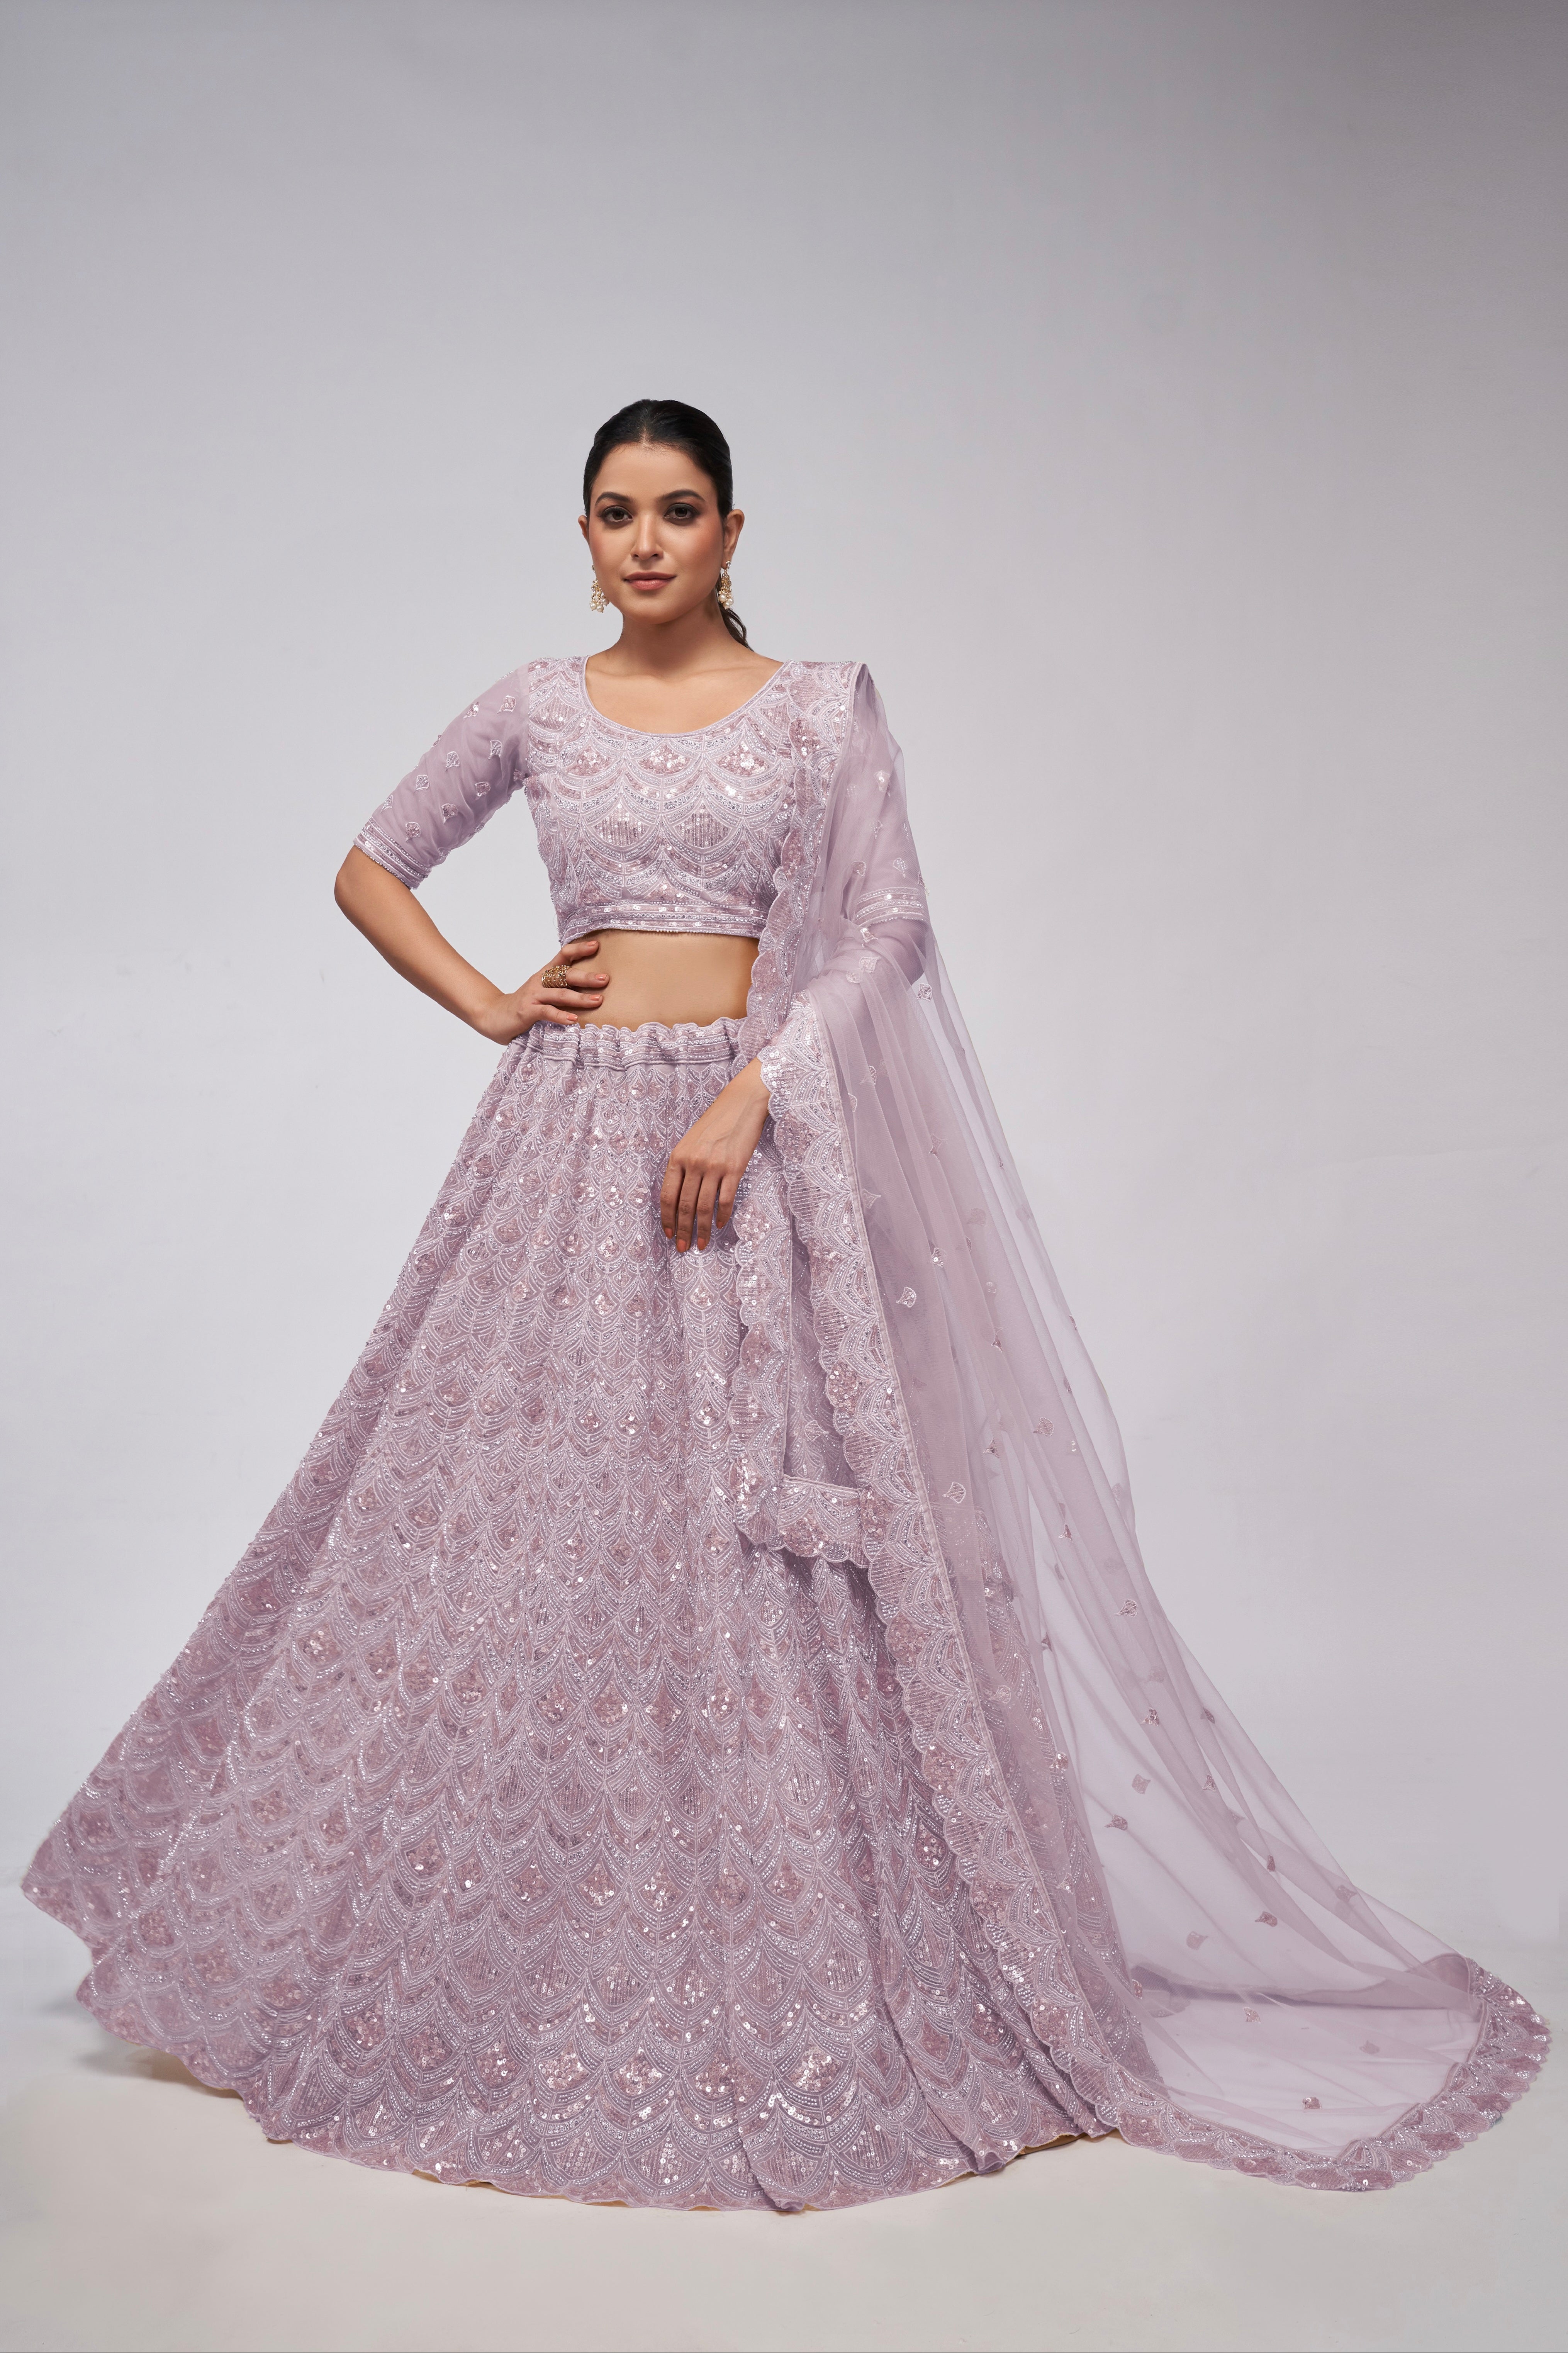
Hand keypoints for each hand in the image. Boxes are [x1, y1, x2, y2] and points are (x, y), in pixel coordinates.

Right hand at [470, 938, 607, 1042]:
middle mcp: (540, 981)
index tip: (596, 945)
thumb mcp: (544, 993)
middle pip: (565, 975)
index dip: (579, 949)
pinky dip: (560, 1016)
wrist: (494, 1015)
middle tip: (605, 979)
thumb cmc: (525, 1005)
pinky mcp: (527, 1011)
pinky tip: (573, 1020)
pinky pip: (546, 1012)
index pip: (563, 956)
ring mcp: (533, 995)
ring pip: (559, 994)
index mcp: (545, 974)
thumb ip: (563, 989)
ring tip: (597, 1001)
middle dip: (586, 977)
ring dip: (580, 997)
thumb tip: (593, 991)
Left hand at [660, 1060, 770, 1250]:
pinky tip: (720, 1225)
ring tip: (701, 1244)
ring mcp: (714, 1166)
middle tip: (682, 1247)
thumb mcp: (691, 1142)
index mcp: (678, 1156)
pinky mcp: (734, 1168)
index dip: (667, 1218)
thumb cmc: (715, 1123)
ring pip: (703, 1207)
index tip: (668, 1234)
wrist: (741, 1105)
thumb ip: (683, 1167)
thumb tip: (680, 1198)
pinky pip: (725, 1199)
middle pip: (684, 1205)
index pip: (667, 1195)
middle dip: (682, 1230)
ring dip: (701, 1229)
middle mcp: (693, 1162)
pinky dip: (722, 1215)